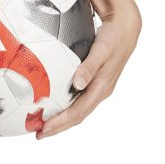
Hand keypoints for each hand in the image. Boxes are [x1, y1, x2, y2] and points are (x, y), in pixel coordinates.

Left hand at [35, 5, 140, 139]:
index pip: (79, 112)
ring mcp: (98, 87)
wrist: (125, 29)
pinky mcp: (95, 81)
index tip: (44, 128)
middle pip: (77, 116)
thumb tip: (77, 84)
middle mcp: (100, 91)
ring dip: (62, 119)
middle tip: (38, 134)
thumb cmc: (113, 38)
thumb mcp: (101, 50)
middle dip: (58, 127)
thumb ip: (89, 67)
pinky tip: (54, 103)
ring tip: (43, 124)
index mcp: (102, 88)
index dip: (61, 122)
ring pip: (78, 109)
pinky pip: (79, 99)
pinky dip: (66, 106)